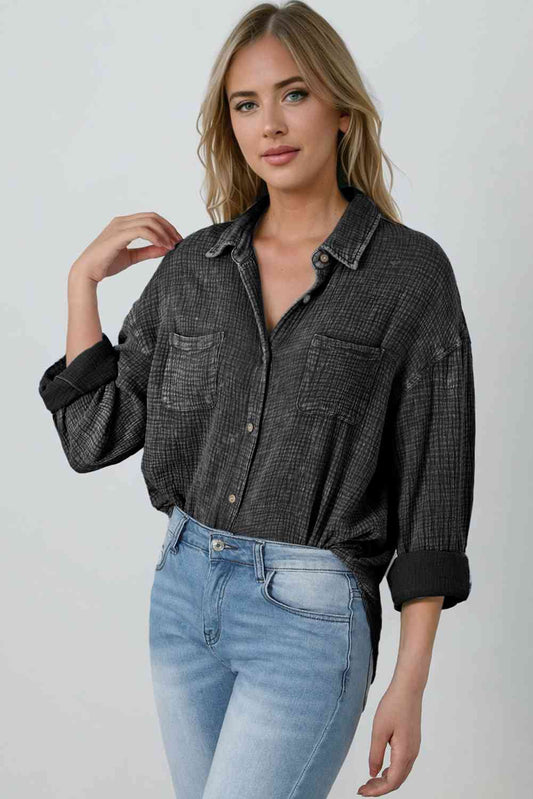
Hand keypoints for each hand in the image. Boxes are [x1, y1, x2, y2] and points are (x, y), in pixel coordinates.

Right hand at [69, 211, 182, 284]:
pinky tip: (162, 246)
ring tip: (171, 245)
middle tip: (178, 241)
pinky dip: (155, 237)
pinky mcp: (118, 235)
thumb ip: (148, 251)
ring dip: (164, 233)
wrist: (88, 271)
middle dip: (169, 228)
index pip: (151, 218)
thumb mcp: (132, 257)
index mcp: (124, 224)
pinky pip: (142, 230)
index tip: (177, 240)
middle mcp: (122, 221)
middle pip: (153, 217)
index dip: (167, 227)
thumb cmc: (106, 264)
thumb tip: (166, 248)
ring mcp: (119, 226)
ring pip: (149, 221)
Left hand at [357, 680, 421, 794]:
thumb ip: (375, 754)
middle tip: (363, 789)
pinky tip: (381, 769)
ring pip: (401, 774)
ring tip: (369, 781)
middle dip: (380, 788)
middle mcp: (412, 754)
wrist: (408, 689)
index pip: (391, 782)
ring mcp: (414, 748)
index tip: (361, 791)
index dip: (376, 791)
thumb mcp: (379, 730)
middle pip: (397, 781)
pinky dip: (391, 771)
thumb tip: (373, 774)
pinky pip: (403, 764)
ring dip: (385, 780)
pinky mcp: (412, 742)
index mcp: (404, 753)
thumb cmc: (393, 706)